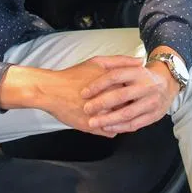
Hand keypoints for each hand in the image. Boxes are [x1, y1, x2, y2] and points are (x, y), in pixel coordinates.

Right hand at [0, 58, 126, 136]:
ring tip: (117, 113)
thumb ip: (120, 61)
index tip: (134, 91)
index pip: (135, 92)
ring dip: (122, 120)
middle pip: (130, 108)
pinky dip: (111, 128)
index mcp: (113, 85)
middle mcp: (109, 102)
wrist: (51, 91)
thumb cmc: (74, 75)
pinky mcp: (92, 128)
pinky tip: (108, 121)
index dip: (135, 92)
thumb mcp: (97, 62)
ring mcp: (101, 117)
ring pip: (122, 123)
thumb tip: (140, 61)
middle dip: (131, 106)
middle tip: (127, 103)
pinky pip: (110, 132)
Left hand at [81, 54, 179, 134]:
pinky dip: (119, 127)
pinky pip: (134, 124)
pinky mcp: (154, 116)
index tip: (84, 92)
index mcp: (138, 72)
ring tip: (93, 122)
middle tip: (86, 109)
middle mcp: (146, 86)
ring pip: (126, 113)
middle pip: (120, 96)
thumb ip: (116, 65)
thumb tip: (95, 70)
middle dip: (100, 103)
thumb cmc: (143, 75)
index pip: (114, 76)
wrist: (169, 83)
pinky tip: (107, 128)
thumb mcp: (132, 65)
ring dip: (107, 119)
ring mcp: (151, 102)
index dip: (97, 85)